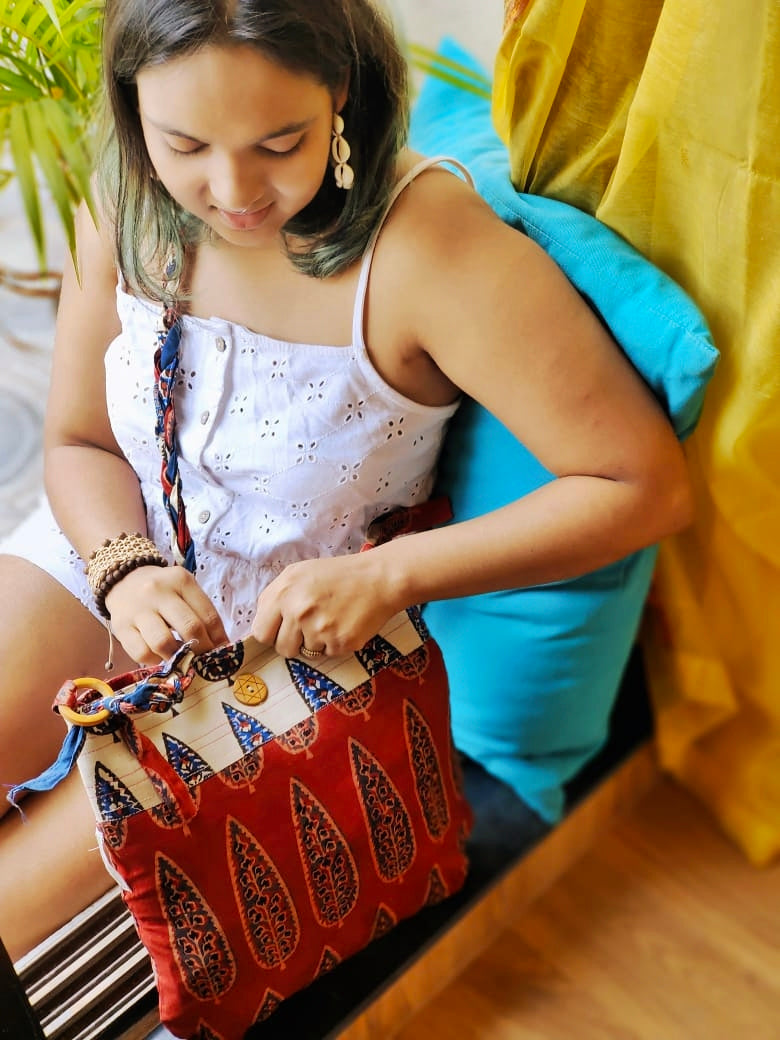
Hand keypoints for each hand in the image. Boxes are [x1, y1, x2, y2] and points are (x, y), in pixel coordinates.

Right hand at [105, 565, 227, 663]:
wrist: (124, 581)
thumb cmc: (163, 591)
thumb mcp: (184, 590)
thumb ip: (201, 613)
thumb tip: (220, 646)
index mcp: (181, 580)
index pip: (208, 615)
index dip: (218, 638)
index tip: (222, 651)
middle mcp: (158, 592)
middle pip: (189, 627)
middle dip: (201, 649)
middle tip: (204, 659)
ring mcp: (138, 609)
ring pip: (163, 643)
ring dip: (177, 657)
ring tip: (181, 659)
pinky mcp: (121, 627)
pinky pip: (141, 653)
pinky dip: (155, 661)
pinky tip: (160, 657)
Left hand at [251, 553, 400, 658]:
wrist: (379, 578)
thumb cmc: (339, 575)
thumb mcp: (300, 573)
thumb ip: (277, 596)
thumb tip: (265, 625)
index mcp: (284, 592)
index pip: (261, 632)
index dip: (272, 633)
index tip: (283, 630)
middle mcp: (298, 611)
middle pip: (282, 648)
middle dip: (293, 643)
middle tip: (310, 627)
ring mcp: (319, 629)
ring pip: (306, 653)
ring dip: (317, 642)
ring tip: (332, 620)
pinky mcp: (339, 643)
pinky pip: (328, 654)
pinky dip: (336, 643)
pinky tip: (345, 624)